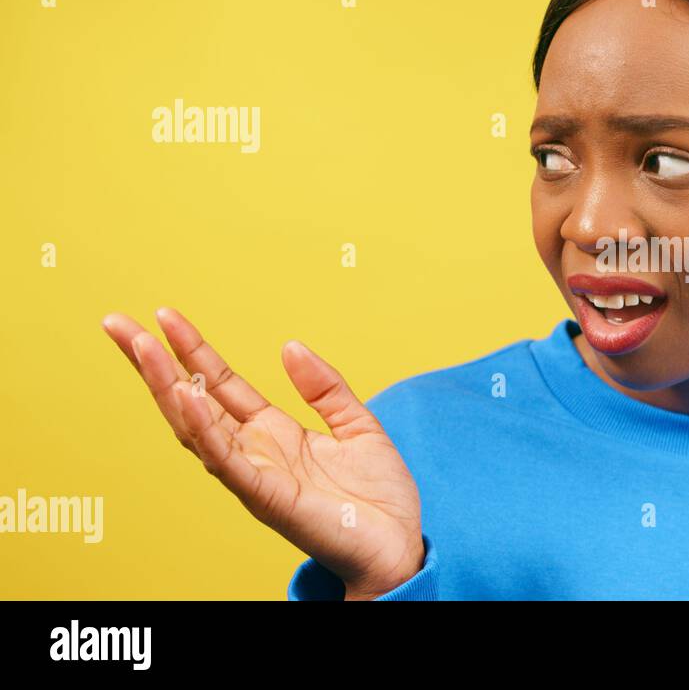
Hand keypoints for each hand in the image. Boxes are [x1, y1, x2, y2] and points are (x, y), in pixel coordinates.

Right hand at [102, 308, 423, 599]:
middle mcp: (252, 452)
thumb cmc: (377, 498)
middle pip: (191, 400)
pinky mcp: (266, 497)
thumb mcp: (357, 425)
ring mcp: (253, 475)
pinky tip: (185, 396)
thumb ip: (325, 387)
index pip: (220, 384)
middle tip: (116, 323)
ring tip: (141, 347)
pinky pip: (226, 460)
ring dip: (166, 386)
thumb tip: (290, 345)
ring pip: (196, 427)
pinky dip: (203, 428)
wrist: (397, 548)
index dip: (192, 350)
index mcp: (272, 433)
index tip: (163, 316)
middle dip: (153, 363)